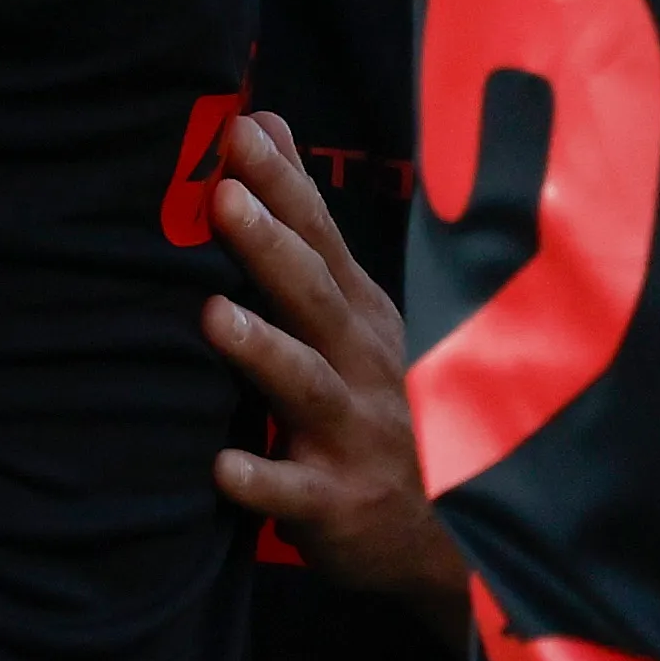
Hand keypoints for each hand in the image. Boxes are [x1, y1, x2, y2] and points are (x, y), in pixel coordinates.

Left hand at [201, 114, 463, 615]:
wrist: (445, 537)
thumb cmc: (383, 411)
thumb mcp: (357, 318)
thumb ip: (307, 231)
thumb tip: (264, 123)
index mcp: (362, 319)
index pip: (322, 240)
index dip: (285, 186)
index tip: (244, 131)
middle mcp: (364, 365)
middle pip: (314, 297)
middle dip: (271, 245)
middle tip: (224, 198)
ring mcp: (354, 434)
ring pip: (305, 386)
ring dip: (263, 351)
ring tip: (213, 315)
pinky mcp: (339, 504)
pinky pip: (296, 495)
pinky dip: (262, 483)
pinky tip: (223, 469)